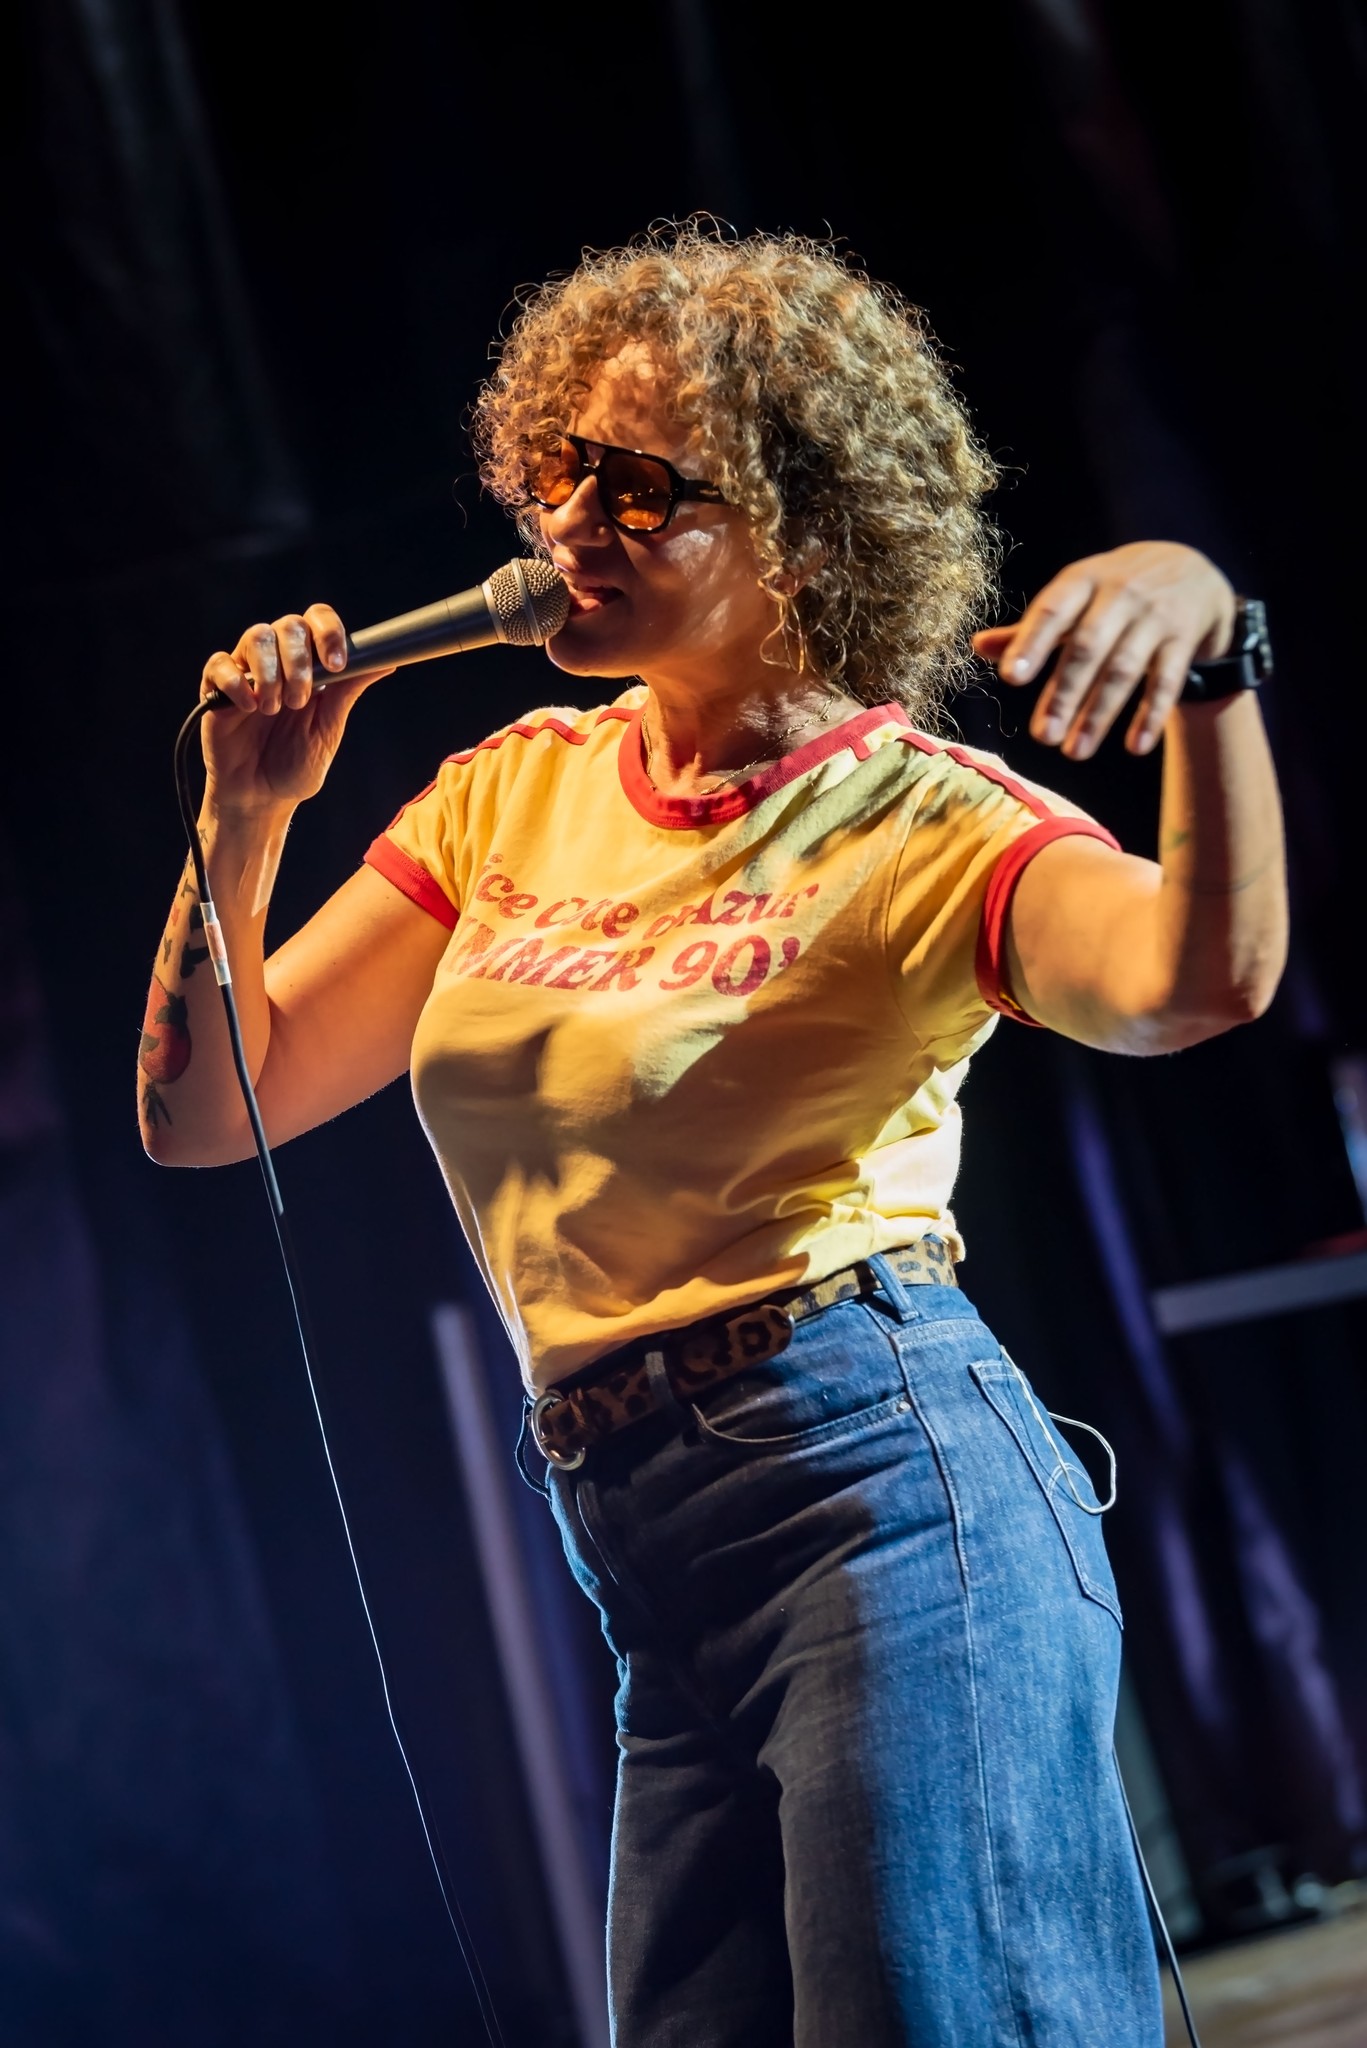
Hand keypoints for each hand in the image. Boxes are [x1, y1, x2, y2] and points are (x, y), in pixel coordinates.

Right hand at [198, 604, 394, 812]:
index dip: (327, 632)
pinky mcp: (215, 687)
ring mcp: (246, 670)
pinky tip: (248, 709)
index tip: (337, 664)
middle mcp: (278, 660)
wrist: (261, 796)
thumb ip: (349, 690)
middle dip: (299, 661)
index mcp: (310, 664)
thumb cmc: (296, 764)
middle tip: (299, 701)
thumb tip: (387, 661)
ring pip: (255, 636)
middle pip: (288, 624)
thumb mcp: (328, 728)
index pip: (317, 620)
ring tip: (273, 709)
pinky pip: (220, 664)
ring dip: (270, 673)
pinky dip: (236, 684)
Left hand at [972, 542, 1236, 757]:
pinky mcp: (1183, 639)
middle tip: (1042, 737)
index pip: (1053, 610)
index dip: (1032, 643)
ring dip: (1099, 714)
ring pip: (1125, 669)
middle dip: (1064, 694)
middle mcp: (1120, 594)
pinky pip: (1168, 681)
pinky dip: (1152, 715)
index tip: (1011, 678)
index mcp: (1082, 580)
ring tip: (1075, 751)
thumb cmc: (1114, 591)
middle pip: (1088, 648)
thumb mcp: (1076, 596)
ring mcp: (1155, 616)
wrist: (1191, 570)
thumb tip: (978, 647)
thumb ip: (1031, 627)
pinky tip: (1135, 746)